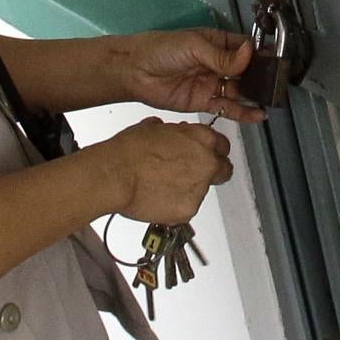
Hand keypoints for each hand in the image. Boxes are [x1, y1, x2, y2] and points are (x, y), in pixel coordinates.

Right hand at [94, 118, 233, 223]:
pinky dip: (176, 205)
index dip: (212, 151)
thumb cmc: (128, 151)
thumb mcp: (152, 129)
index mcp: (202, 139)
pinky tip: (158, 198)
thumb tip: (172, 135)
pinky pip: (187, 208)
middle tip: (193, 174)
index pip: (222, 146)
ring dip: (189, 189)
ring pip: (203, 191)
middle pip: (224, 170)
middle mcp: (207, 164)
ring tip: (162, 186)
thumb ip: (172, 133)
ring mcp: (201, 189)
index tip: (206, 154)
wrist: (115, 175)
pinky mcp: (189, 210)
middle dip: (212, 172)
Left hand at [121, 29, 265, 122]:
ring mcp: (212, 84)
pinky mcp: (205, 102)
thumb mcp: (194, 47)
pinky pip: (229, 108)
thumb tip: (250, 54)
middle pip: (246, 72)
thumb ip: (223, 56)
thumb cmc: (161, 50)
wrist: (134, 72)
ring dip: (254, 96)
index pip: (244, 48)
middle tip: (277, 85)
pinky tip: (258, 115)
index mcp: (216, 43)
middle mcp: (218, 64)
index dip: (259, 55)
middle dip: (261, 78)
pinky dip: (244, 113)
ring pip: (239, 91)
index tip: (276, 62)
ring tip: (270, 101)